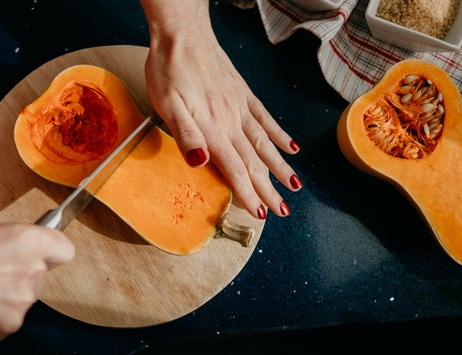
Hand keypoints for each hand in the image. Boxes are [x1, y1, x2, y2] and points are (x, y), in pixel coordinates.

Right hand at [0, 224, 74, 344]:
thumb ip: (16, 244)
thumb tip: (27, 253)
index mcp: (28, 241)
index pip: (64, 250)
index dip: (51, 253)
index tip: (42, 256)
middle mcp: (33, 270)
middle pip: (40, 277)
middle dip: (21, 278)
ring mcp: (24, 300)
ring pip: (23, 300)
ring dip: (6, 299)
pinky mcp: (11, 324)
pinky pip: (8, 321)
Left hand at [140, 0, 302, 218]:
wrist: (182, 34)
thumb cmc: (169, 70)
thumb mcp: (167, 104)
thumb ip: (185, 135)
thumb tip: (200, 162)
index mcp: (213, 129)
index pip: (235, 169)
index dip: (248, 193)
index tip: (261, 214)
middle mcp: (231, 122)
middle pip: (255, 162)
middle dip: (269, 189)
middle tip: (284, 211)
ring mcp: (240, 108)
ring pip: (264, 144)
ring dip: (279, 167)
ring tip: (295, 186)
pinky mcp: (242, 94)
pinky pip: (265, 119)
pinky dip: (279, 135)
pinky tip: (291, 147)